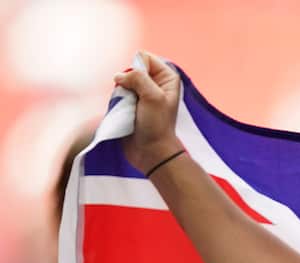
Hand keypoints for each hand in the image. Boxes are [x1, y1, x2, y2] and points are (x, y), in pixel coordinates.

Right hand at [112, 51, 182, 175]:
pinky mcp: (131, 104)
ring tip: (130, 108)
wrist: (151, 151)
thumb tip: (119, 76)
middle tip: (135, 99)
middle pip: (131, 69)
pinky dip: (117, 100)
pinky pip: (118, 94)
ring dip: (121, 93)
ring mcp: (142, 94)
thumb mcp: (153, 96)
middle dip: (127, 81)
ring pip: (122, 82)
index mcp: (167, 77)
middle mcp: (155, 83)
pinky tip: (124, 112)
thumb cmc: (157, 125)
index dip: (138, 69)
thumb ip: (138, 78)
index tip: (142, 87)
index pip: (144, 58)